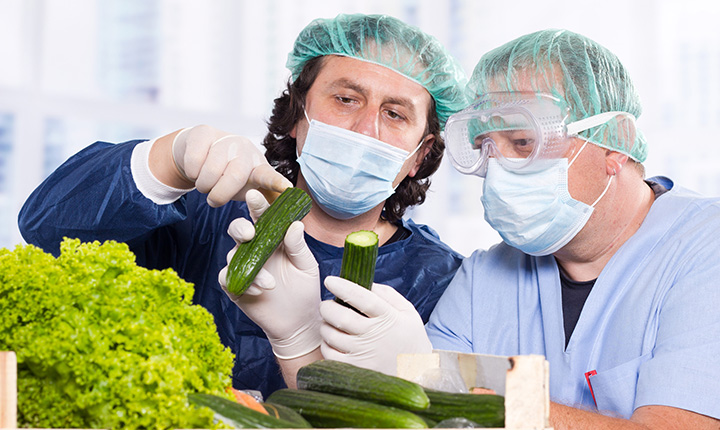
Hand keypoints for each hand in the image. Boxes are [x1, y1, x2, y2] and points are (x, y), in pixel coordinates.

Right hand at [172, 125, 291, 206]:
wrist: (201, 151)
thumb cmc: (228, 173)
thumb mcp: (246, 187)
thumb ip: (263, 200)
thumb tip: (283, 215)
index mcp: (258, 167)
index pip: (269, 176)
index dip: (277, 182)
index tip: (287, 188)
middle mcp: (245, 150)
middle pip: (235, 177)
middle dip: (220, 195)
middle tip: (214, 199)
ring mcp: (225, 140)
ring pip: (210, 172)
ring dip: (203, 186)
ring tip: (206, 183)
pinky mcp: (204, 133)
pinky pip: (193, 162)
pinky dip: (191, 173)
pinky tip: (196, 169)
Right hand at [218, 190, 321, 358]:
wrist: (299, 321)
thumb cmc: (305, 289)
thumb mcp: (306, 266)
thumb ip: (298, 246)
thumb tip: (295, 224)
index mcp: (272, 238)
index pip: (262, 217)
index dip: (257, 205)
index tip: (255, 195)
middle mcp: (254, 249)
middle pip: (238, 230)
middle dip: (240, 228)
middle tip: (250, 233)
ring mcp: (243, 267)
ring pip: (233, 255)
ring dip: (250, 266)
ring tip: (271, 283)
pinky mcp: (235, 286)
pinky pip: (227, 278)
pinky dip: (240, 281)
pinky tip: (259, 289)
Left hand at [319, 277, 432, 375]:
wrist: (418, 373)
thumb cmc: (409, 338)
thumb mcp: (407, 312)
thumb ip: (388, 294)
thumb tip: (365, 282)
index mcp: (388, 318)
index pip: (362, 298)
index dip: (344, 288)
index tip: (330, 281)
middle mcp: (374, 336)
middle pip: (341, 317)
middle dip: (327, 307)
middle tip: (327, 305)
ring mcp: (363, 354)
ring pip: (331, 335)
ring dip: (325, 325)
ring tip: (331, 322)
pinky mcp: (355, 369)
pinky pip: (330, 354)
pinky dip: (326, 344)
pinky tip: (333, 341)